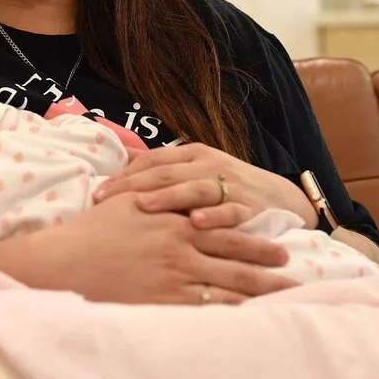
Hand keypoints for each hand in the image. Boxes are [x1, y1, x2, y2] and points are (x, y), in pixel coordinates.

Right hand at [0, 192, 297, 305]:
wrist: (65, 261)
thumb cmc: (92, 232)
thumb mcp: (126, 202)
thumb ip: (154, 194)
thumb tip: (170, 185)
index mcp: (175, 218)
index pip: (225, 225)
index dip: (254, 234)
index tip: (278, 242)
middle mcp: (182, 245)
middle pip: (236, 254)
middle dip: (268, 262)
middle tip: (292, 268)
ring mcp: (176, 274)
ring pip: (231, 283)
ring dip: (261, 289)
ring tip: (286, 294)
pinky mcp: (167, 300)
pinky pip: (210, 307)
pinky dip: (234, 311)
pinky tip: (252, 316)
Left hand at [94, 143, 316, 229]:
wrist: (282, 198)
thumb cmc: (228, 189)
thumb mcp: (194, 173)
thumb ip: (161, 170)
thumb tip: (120, 163)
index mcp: (192, 155)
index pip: (151, 161)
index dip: (123, 174)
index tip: (97, 190)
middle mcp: (208, 165)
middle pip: (165, 174)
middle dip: (131, 186)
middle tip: (102, 199)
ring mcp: (230, 185)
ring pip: (194, 189)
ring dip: (167, 197)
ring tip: (141, 205)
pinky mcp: (250, 206)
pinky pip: (231, 211)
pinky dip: (214, 217)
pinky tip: (195, 223)